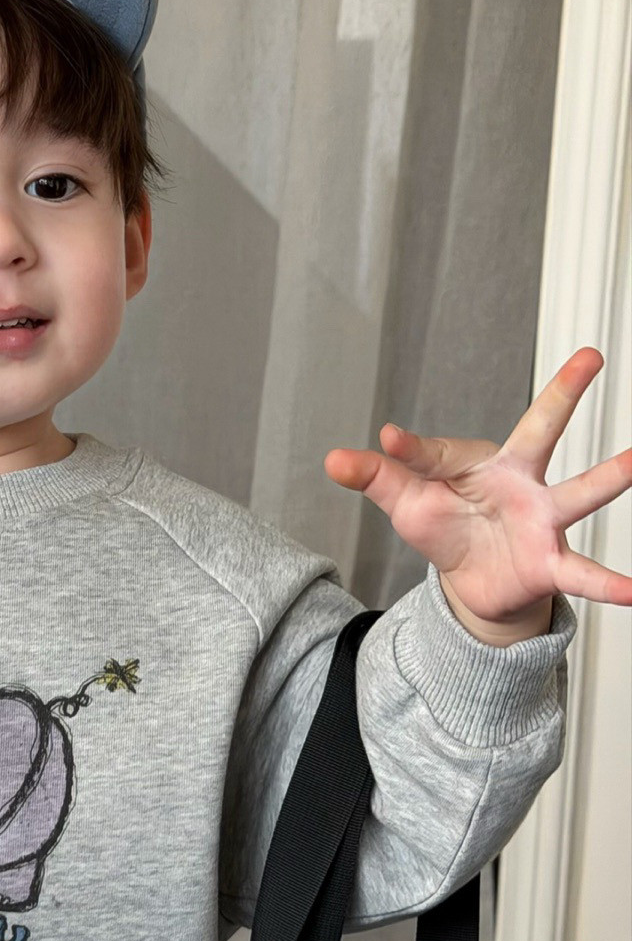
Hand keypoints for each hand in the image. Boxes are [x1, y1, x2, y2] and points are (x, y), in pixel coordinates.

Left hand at [323, 347, 631, 631]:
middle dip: (564, 395)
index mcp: (482, 463)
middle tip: (589, 356)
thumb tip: (335, 458)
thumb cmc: (446, 526)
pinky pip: (582, 574)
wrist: (474, 580)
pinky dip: (610, 584)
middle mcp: (521, 483)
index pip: (441, 450)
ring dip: (610, 477)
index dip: (412, 449)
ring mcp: (542, 521)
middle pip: (541, 433)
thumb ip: (377, 477)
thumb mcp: (406, 501)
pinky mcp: (549, 563)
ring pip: (579, 494)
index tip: (390, 440)